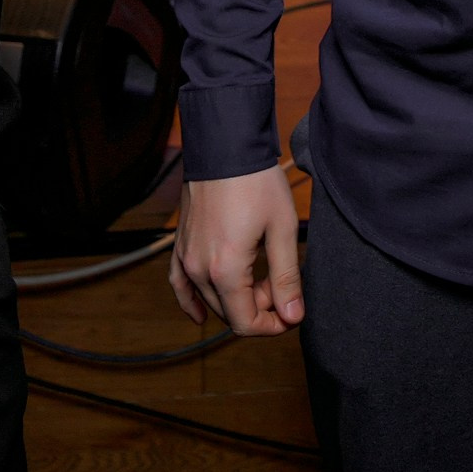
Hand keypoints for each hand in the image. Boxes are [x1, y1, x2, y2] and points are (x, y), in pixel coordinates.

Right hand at [168, 165, 304, 336]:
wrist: (225, 146)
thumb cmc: (257, 183)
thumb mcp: (281, 229)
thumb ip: (287, 277)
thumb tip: (292, 316)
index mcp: (225, 271)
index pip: (246, 322)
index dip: (272, 326)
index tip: (292, 312)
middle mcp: (199, 270)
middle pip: (230, 312)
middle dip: (259, 308)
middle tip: (283, 283)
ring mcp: (185, 258)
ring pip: (210, 300)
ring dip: (237, 299)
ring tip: (261, 276)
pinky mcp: (180, 245)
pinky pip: (180, 285)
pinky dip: (191, 302)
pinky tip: (200, 315)